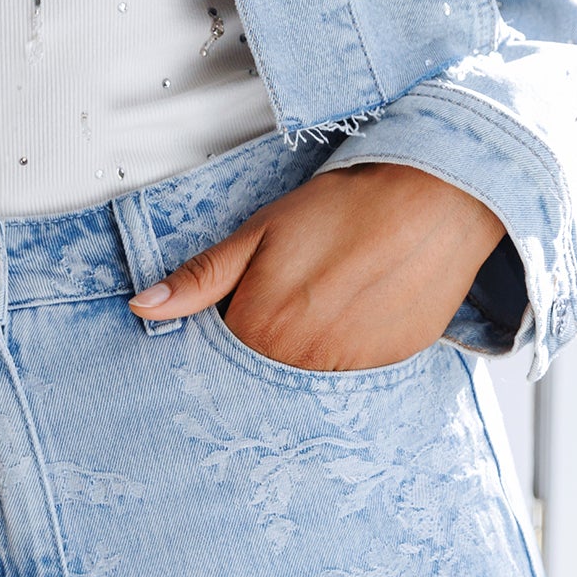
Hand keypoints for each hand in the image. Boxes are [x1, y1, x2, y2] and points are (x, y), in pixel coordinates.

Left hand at [127, 162, 504, 371]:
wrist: (433, 200)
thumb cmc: (343, 209)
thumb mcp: (259, 233)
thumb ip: (200, 278)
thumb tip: (144, 308)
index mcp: (260, 331)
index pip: (221, 352)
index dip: (230, 321)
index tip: (247, 298)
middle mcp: (301, 365)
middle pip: (263, 369)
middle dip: (268, 339)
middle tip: (297, 292)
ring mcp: (348, 372)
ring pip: (307, 375)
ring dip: (308, 348)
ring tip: (330, 296)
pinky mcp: (388, 370)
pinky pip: (352, 376)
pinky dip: (348, 350)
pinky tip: (360, 310)